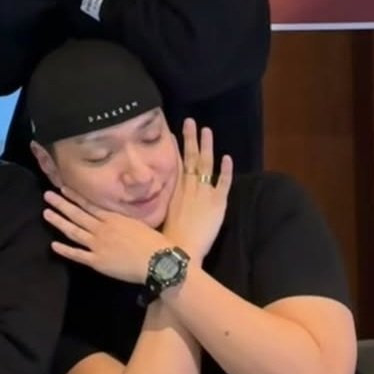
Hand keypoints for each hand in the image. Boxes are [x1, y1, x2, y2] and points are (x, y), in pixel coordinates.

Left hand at [43, 187, 160, 284]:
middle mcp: (101, 229)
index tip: (63, 188)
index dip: (75, 197)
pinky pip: (77, 255)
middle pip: (77, 214)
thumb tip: (115, 215)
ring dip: (59, 221)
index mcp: (112, 218)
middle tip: (47, 195)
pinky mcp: (96, 261)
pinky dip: (65, 250)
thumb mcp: (137, 223)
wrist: (158, 261)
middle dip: (61, 204)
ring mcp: (97, 245)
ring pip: (73, 231)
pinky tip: (53, 245)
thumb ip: (122, 219)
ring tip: (46, 213)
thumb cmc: (153, 242)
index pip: (89, 205)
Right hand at [162, 119, 232, 265]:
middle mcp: (188, 189)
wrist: (180, 252)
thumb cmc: (166, 240)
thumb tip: (145, 197)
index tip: (173, 132)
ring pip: (206, 166)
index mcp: (174, 192)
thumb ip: (158, 204)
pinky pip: (223, 184)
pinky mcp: (218, 204)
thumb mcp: (158, 216)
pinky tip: (227, 157)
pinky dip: (226, 171)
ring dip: (207, 147)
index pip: (177, 164)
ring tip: (207, 130)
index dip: (176, 148)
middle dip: (191, 139)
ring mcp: (204, 195)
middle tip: (191, 121)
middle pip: (191, 159)